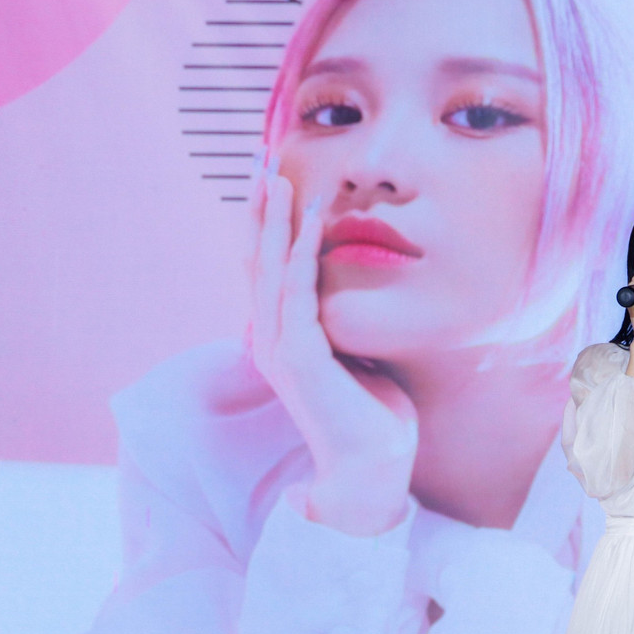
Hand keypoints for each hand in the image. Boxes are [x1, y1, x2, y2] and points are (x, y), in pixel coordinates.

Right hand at [246, 155, 417, 535]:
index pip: (269, 274)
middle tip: (263, 165)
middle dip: (262, 213)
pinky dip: (301, 258)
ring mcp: (281, 350)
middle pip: (259, 263)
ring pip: (271, 272)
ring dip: (275, 224)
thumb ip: (345, 331)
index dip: (269, 229)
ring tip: (278, 180)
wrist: (372, 468)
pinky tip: (307, 227)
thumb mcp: (359, 360)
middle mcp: (272, 342)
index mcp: (283, 342)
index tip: (276, 188)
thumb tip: (354, 303)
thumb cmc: (374, 418)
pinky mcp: (302, 359)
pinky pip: (298, 297)